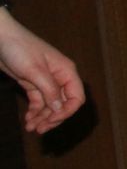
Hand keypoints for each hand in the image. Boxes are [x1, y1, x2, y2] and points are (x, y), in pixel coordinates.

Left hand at [0, 10, 84, 134]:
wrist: (0, 39)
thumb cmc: (20, 49)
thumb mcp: (35, 71)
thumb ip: (49, 90)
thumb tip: (60, 109)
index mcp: (66, 72)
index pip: (76, 97)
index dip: (67, 111)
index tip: (53, 120)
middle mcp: (59, 78)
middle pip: (64, 104)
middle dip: (53, 118)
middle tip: (40, 129)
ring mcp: (46, 81)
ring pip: (50, 105)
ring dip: (43, 118)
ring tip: (31, 127)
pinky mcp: (33, 84)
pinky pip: (39, 102)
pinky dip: (35, 112)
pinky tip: (28, 119)